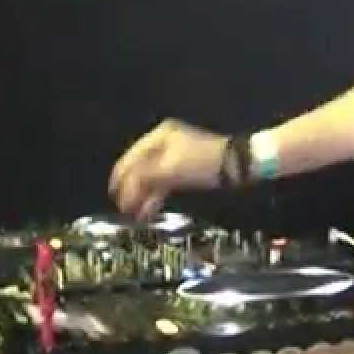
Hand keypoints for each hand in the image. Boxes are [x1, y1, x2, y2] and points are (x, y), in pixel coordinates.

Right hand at [108, 119, 226, 218]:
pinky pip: (164, 182)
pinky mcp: (185, 168)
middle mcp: (163, 143)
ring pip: (152, 178)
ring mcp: (174, 156)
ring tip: (137, 216)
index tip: (115, 199)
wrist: (238, 165)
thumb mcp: (169, 170)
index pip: (130, 159)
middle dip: (132, 191)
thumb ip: (143, 178)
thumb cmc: (203, 163)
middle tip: (125, 210)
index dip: (120, 180)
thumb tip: (124, 189)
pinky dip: (157, 195)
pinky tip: (150, 211)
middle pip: (139, 169)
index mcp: (158, 137)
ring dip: (143, 196)